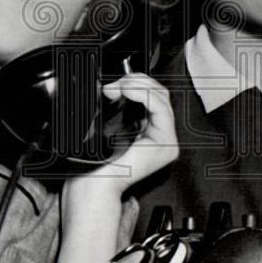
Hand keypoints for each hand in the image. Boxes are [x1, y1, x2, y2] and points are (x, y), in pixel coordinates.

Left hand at [68, 73, 178, 199]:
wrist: (95, 181)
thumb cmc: (97, 159)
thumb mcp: (108, 122)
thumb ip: (118, 103)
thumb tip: (116, 82)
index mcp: (148, 130)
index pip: (152, 95)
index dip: (135, 82)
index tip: (113, 83)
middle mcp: (160, 134)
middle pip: (159, 93)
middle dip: (137, 81)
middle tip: (115, 85)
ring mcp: (166, 140)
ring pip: (162, 98)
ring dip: (139, 86)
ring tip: (120, 87)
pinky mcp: (166, 143)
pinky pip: (161, 109)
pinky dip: (145, 95)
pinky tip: (129, 92)